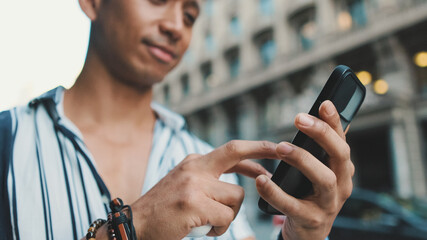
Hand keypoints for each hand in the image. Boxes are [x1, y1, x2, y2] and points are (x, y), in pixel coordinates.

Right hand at [131, 140, 277, 239]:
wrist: (134, 226)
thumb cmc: (163, 211)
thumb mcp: (185, 186)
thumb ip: (209, 180)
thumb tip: (239, 185)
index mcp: (193, 162)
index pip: (231, 150)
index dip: (255, 150)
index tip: (274, 151)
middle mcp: (194, 167)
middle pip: (235, 150)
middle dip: (263, 148)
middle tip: (281, 151)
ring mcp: (193, 184)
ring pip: (236, 197)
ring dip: (230, 215)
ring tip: (212, 223)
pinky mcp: (193, 203)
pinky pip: (226, 217)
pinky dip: (221, 228)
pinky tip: (206, 230)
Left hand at [256, 100, 353, 239]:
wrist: (309, 234)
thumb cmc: (311, 196)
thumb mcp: (320, 172)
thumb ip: (321, 149)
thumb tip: (320, 115)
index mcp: (343, 170)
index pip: (342, 141)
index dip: (335, 122)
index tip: (324, 103)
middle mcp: (342, 186)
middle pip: (340, 156)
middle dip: (321, 135)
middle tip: (299, 120)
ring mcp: (328, 205)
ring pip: (323, 179)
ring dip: (302, 160)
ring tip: (281, 147)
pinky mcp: (310, 220)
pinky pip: (292, 205)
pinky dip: (276, 192)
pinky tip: (262, 180)